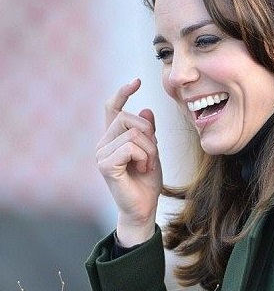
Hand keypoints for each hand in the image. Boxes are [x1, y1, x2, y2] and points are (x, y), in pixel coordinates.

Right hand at [96, 79, 162, 245]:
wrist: (143, 209)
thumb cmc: (146, 183)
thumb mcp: (152, 152)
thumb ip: (148, 133)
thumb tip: (146, 109)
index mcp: (112, 139)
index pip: (113, 109)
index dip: (123, 93)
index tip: (137, 81)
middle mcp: (103, 144)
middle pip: (127, 118)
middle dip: (148, 134)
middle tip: (153, 155)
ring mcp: (102, 154)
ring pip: (132, 133)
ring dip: (149, 149)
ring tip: (148, 165)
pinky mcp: (106, 165)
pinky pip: (131, 147)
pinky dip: (145, 157)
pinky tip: (144, 169)